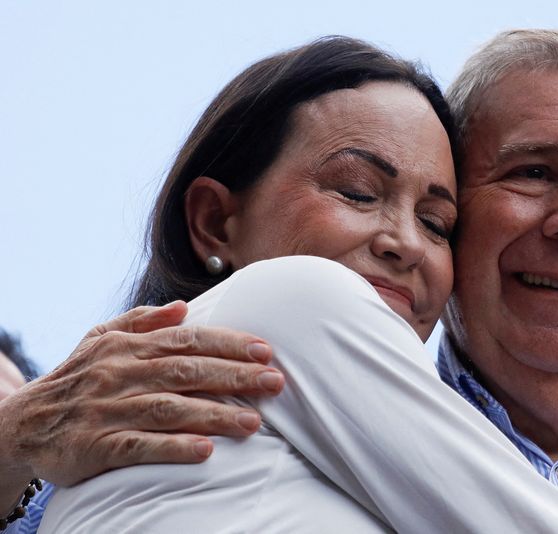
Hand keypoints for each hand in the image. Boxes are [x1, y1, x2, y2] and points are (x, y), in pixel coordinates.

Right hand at [0, 301, 283, 498]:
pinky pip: (139, 447)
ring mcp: (109, 410)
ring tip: (254, 423)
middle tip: (275, 383)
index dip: (230, 344)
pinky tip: (206, 451)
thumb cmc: (78, 377)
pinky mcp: (97, 446)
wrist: (23, 424)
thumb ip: (143, 321)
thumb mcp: (101, 339)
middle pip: (188, 372)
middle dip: (236, 376)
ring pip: (170, 409)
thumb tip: (184, 306)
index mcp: (129, 347)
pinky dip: (173, 448)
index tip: (267, 352)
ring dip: (215, 415)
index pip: (189, 340)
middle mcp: (121, 374)